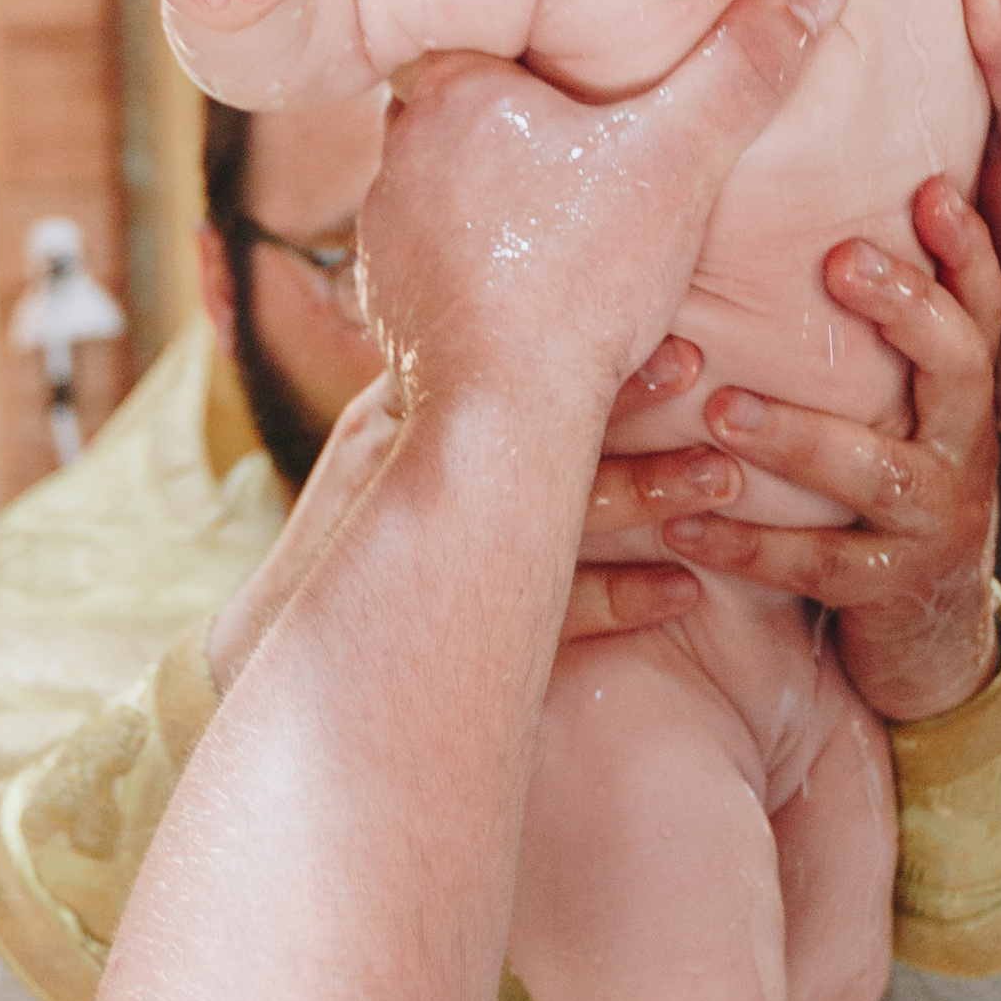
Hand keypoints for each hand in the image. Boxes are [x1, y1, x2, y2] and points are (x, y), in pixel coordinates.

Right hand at [209, 351, 713, 685]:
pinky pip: (550, 612)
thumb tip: (535, 336)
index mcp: (399, 413)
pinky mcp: (445, 629)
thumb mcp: (383, 448)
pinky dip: (622, 599)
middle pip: (529, 424)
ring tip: (725, 482)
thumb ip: (446, 393)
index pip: (503, 362)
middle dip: (628, 403)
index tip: (674, 330)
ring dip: (646, 492)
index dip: (590, 345)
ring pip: (550, 512)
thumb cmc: (352, 547)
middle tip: (712, 377)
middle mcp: (406, 464)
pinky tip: (683, 592)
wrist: (276, 671)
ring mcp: (424, 544)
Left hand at [356, 0, 832, 429]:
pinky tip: (541, 290)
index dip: (540, 47)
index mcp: (453, 93)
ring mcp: (386, 232)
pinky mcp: (388, 301)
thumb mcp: (682, 162)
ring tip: (576, 228)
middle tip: (592, 147)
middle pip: (470, 112)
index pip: (486, 33)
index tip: (586, 68)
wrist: (501, 414)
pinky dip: (486, 271)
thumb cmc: (581, 281)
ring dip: (505, 205)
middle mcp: (401, 154)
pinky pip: (442, 263)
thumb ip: (742, 72)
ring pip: (453, 191)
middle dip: (526, 127)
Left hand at [620, 196, 1000, 721]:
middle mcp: (965, 449)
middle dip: (905, 307)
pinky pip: (821, 566)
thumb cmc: (882, 499)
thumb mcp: (896, 415)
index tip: (929, 189)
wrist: (930, 639)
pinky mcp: (892, 591)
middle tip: (838, 258)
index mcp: (961, 397)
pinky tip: (686, 530)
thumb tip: (808, 228)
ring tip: (724, 410)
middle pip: (960, 364)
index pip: (981, 309)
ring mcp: (935, 523)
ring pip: (879, 473)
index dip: (968, 250)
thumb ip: (871, 341)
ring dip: (800, 438)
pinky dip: (750, 547)